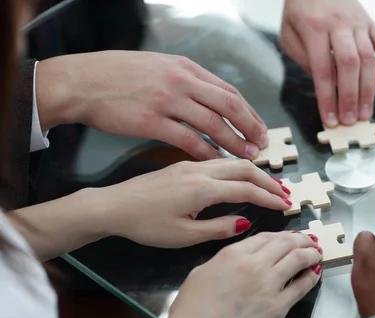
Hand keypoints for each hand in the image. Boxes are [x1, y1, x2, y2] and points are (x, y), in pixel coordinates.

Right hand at [36, 51, 266, 159]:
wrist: (82, 82)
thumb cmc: (117, 75)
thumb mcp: (158, 66)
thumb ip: (186, 80)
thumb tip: (211, 96)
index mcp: (186, 68)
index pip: (229, 91)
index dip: (249, 112)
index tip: (258, 127)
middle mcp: (182, 81)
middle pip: (229, 106)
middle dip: (250, 127)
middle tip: (261, 144)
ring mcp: (167, 101)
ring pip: (213, 124)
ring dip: (234, 143)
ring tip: (247, 157)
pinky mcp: (152, 122)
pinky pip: (188, 141)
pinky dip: (207, 153)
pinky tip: (216, 163)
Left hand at [97, 159, 291, 247]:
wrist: (113, 206)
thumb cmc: (145, 225)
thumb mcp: (183, 236)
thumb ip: (217, 229)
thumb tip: (244, 222)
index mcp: (202, 189)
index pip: (246, 189)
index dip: (268, 197)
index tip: (285, 204)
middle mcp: (199, 171)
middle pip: (244, 168)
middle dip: (268, 180)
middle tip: (284, 193)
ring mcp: (191, 165)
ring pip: (232, 162)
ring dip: (254, 172)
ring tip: (269, 185)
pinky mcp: (183, 166)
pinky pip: (219, 162)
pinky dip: (238, 169)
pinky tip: (242, 178)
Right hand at [125, 232, 322, 317]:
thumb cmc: (190, 311)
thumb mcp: (201, 272)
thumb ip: (223, 261)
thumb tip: (237, 261)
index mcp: (233, 253)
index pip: (266, 236)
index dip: (282, 235)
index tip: (290, 236)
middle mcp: (254, 264)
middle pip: (286, 244)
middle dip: (301, 240)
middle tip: (309, 240)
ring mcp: (268, 285)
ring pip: (298, 260)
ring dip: (310, 253)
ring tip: (316, 253)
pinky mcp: (277, 308)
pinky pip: (301, 287)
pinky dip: (310, 277)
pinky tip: (314, 274)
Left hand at [279, 0, 374, 126]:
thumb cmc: (300, 12)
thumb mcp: (288, 35)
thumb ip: (303, 59)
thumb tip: (325, 84)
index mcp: (314, 27)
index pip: (322, 69)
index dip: (327, 97)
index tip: (330, 118)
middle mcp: (339, 23)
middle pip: (349, 64)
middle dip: (350, 97)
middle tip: (350, 120)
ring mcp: (359, 22)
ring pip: (368, 58)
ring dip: (368, 90)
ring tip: (364, 112)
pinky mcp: (371, 22)